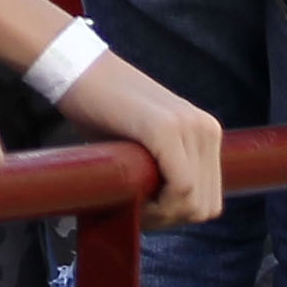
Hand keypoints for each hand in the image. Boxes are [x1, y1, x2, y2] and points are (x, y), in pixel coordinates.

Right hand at [59, 55, 223, 226]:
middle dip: (170, 218)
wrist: (76, 68)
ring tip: (132, 203)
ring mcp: (189, 127)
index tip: (145, 212)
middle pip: (206, 206)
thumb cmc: (100, 108)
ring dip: (163, 214)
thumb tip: (168, 210)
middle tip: (136, 211)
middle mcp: (207, 129)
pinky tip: (132, 196)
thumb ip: (166, 166)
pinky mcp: (165, 129)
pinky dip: (158, 205)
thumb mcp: (146, 140)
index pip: (210, 199)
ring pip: (195, 203)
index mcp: (206, 132)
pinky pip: (181, 188)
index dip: (176, 215)